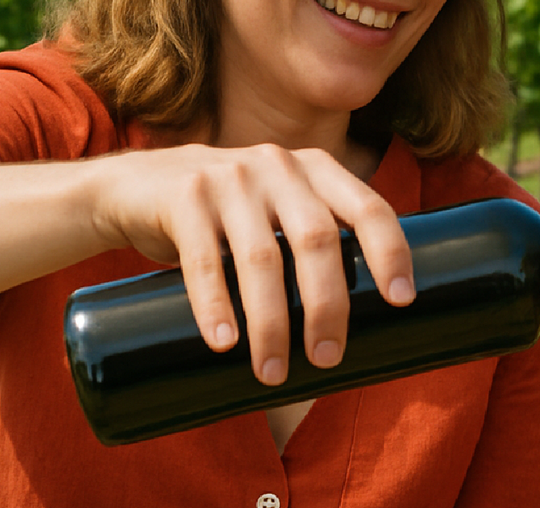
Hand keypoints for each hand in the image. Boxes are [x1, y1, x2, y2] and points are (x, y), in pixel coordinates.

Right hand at [85, 143, 414, 385]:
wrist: (138, 185)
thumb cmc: (231, 215)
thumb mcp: (279, 209)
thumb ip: (315, 240)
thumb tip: (361, 326)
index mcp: (317, 169)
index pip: (369, 207)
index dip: (391, 252)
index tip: (402, 300)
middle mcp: (279, 167)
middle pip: (317, 240)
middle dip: (327, 305)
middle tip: (327, 358)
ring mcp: (230, 178)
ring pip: (262, 258)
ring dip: (271, 322)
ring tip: (273, 372)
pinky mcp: (184, 198)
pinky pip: (204, 259)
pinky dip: (216, 306)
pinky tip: (225, 343)